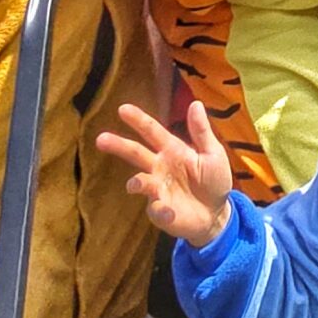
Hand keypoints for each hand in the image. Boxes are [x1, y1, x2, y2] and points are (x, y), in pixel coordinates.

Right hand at [97, 101, 234, 245]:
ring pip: (141, 182)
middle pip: (136, 153)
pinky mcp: (160, 211)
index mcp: (172, 149)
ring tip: (133, 185)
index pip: (152, 131)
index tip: (122, 109)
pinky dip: (161, 210)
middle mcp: (160, 167)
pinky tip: (170, 212)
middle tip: (100, 139)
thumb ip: (202, 132)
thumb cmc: (214, 180)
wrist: (217, 214)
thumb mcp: (213, 153)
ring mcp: (158, 190)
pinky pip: (156, 209)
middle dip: (119, 146)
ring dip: (136, 182)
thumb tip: (195, 103)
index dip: (138, 120)